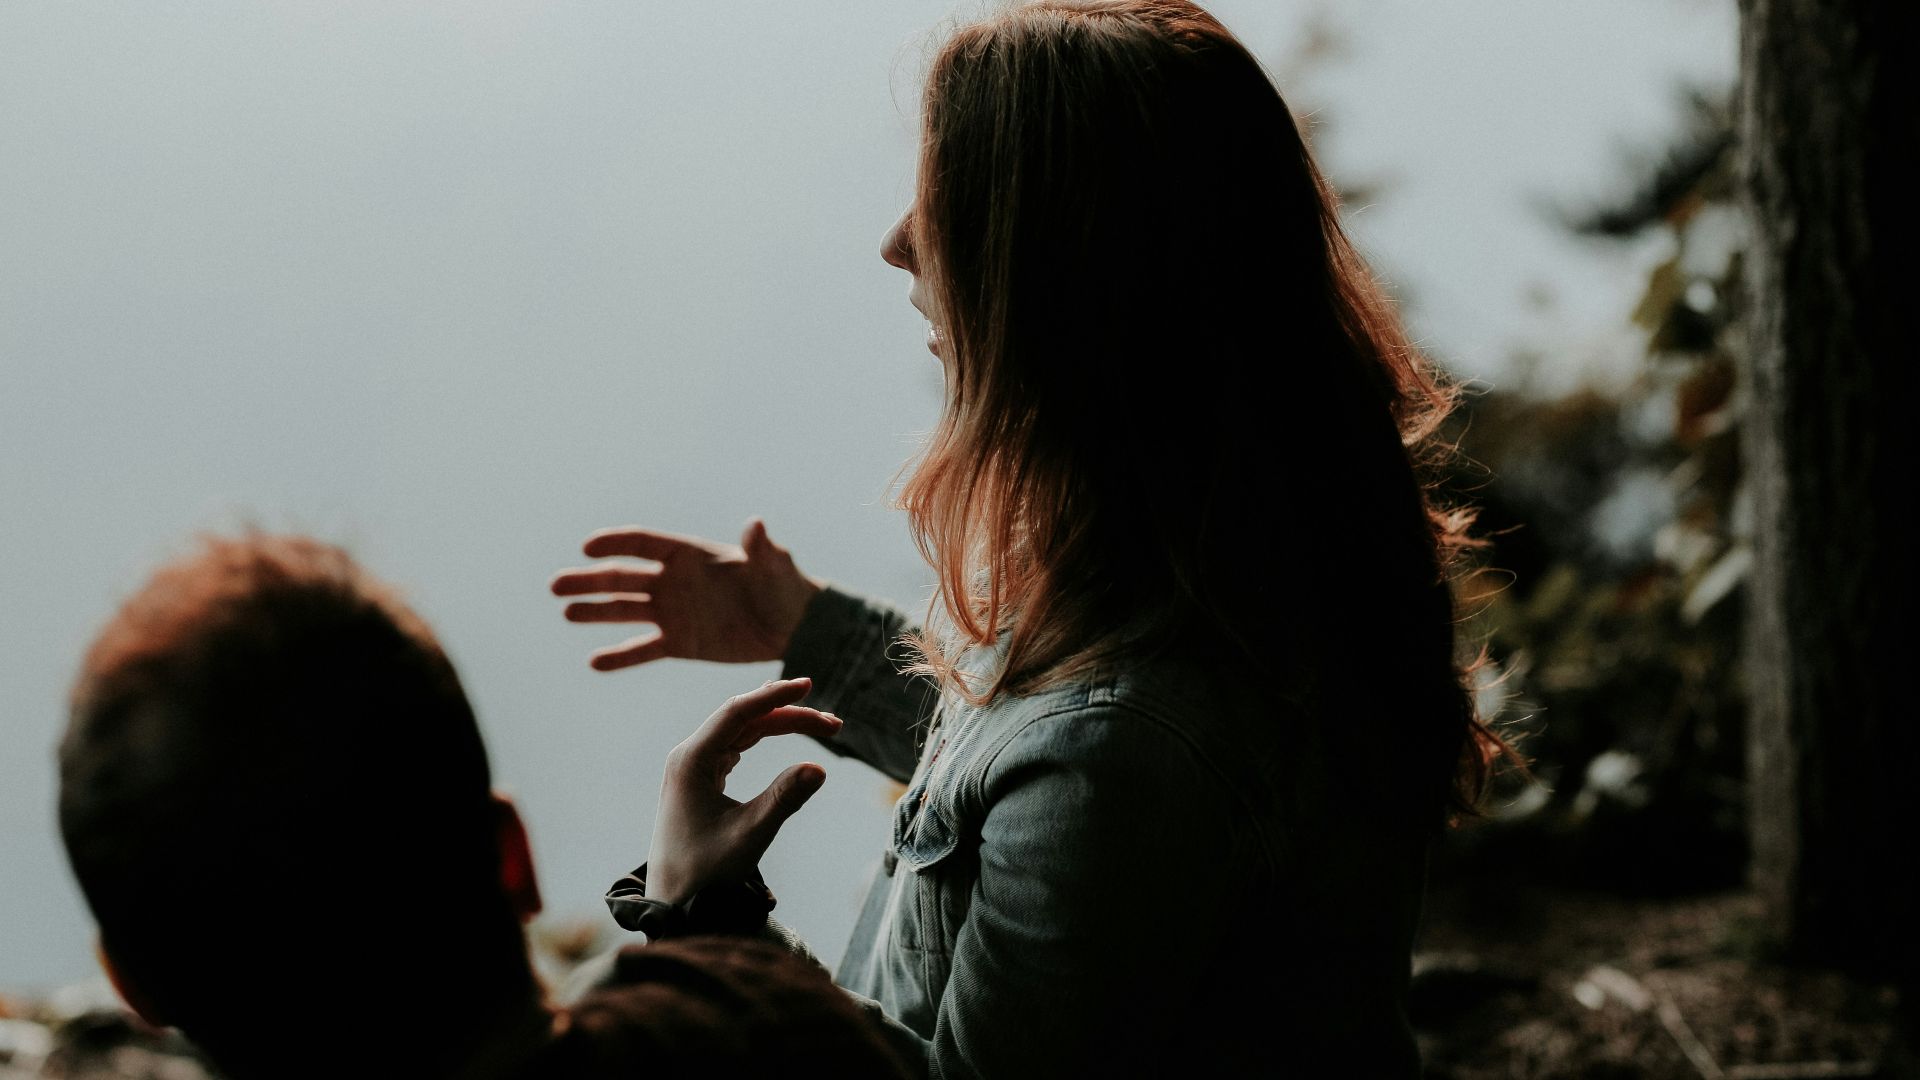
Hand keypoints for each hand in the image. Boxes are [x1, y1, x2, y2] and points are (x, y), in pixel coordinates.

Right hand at [551, 519, 821, 670]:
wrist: (792, 627)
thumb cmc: (784, 587)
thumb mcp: (774, 566)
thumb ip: (761, 549)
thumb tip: (756, 525)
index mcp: (690, 555)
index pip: (644, 543)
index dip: (616, 544)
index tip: (588, 548)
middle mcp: (673, 581)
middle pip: (623, 578)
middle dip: (590, 580)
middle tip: (556, 586)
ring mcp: (673, 612)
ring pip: (625, 612)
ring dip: (595, 612)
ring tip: (567, 613)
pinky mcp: (679, 643)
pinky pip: (643, 650)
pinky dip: (620, 656)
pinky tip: (595, 661)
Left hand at [646, 677, 839, 903]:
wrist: (673, 902)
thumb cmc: (705, 873)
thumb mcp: (749, 835)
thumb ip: (783, 799)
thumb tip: (820, 767)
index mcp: (690, 761)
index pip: (737, 713)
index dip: (775, 696)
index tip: (808, 685)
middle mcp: (688, 757)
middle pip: (744, 719)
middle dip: (789, 715)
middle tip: (834, 725)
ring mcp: (693, 767)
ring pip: (742, 731)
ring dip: (780, 725)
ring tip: (822, 726)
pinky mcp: (701, 780)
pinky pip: (736, 746)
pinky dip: (764, 738)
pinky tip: (782, 729)